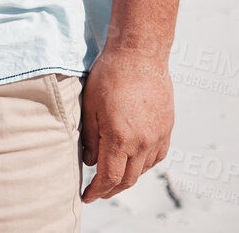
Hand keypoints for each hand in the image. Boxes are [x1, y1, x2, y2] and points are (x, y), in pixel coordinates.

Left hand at [80, 48, 174, 200]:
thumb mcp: (89, 106)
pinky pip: (156, 156)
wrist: (139, 56)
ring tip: (112, 177)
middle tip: (97, 192)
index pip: (109, 177)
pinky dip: (143, 164)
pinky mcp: (167, 129)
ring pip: (143, 169)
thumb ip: (89, 137)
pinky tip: (132, 161)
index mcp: (120, 138)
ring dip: (127, 178)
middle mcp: (142, 142)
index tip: (86, 196)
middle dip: (111, 189)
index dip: (97, 190)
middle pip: (128, 179)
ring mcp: (158, 136)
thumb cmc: (109, 77)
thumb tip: (89, 161)